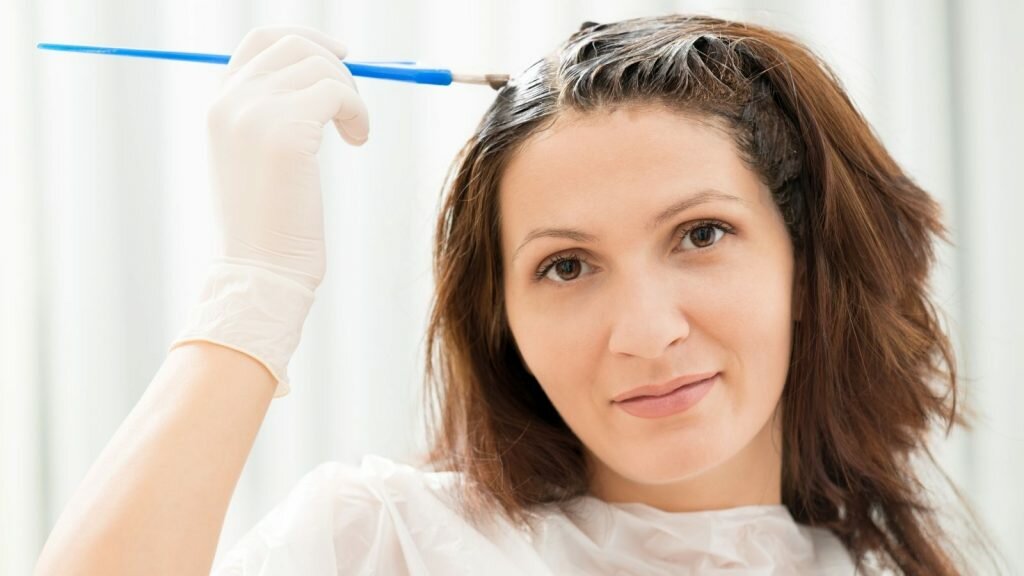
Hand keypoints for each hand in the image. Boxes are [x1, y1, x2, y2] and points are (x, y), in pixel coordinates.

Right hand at [171, 26, 367, 395]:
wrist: (259, 273)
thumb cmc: (268, 228)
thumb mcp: (257, 162)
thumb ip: (272, 116)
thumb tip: (321, 77)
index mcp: (219, 106)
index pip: (262, 42)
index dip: (306, 40)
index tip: (341, 58)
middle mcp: (230, 102)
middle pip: (296, 46)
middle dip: (337, 68)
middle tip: (352, 107)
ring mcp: (254, 113)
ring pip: (321, 67)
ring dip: (351, 95)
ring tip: (355, 131)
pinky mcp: (286, 131)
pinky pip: (338, 93)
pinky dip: (357, 112)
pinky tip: (357, 140)